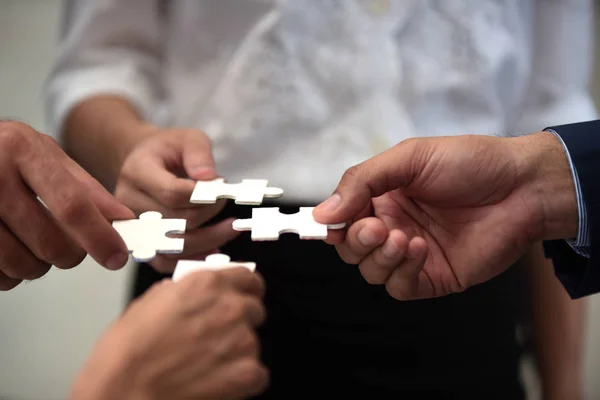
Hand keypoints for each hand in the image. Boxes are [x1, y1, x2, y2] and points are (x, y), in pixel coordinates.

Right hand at [0, 121, 132, 289]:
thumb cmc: (3, 155)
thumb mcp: (44, 155)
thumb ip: (85, 187)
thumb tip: (122, 219)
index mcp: (22, 150)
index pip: (72, 206)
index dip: (100, 237)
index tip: (117, 256)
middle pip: (51, 243)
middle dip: (69, 254)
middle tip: (66, 244)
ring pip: (23, 264)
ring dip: (37, 264)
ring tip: (29, 239)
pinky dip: (11, 271)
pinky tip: (7, 247)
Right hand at [70, 268, 268, 399]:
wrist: (121, 391)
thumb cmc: (126, 353)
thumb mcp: (150, 302)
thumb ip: (182, 292)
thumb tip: (192, 294)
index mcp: (206, 284)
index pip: (249, 278)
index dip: (245, 289)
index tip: (243, 297)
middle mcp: (229, 307)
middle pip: (254, 310)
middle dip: (238, 322)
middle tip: (213, 338)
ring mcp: (241, 340)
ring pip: (253, 342)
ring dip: (237, 352)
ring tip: (206, 363)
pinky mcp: (245, 373)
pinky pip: (258, 374)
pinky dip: (242, 380)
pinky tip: (217, 382)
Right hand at [115, 127, 239, 271]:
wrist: (144, 163)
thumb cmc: (168, 151)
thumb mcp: (187, 138)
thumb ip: (199, 153)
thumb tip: (209, 178)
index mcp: (137, 172)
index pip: (172, 193)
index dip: (203, 196)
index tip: (223, 189)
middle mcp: (127, 202)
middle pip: (176, 221)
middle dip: (209, 214)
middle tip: (226, 203)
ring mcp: (132, 226)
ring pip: (174, 246)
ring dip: (208, 240)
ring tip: (230, 229)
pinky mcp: (140, 243)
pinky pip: (166, 261)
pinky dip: (193, 258)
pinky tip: (214, 248)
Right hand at [314, 132, 574, 299]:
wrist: (523, 186)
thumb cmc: (469, 163)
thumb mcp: (409, 158)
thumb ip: (362, 182)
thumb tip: (322, 213)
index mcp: (382, 197)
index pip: (342, 219)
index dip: (333, 224)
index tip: (330, 225)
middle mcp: (392, 226)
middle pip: (351, 249)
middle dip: (357, 241)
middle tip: (378, 227)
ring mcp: (412, 254)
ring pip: (372, 271)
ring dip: (380, 257)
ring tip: (404, 237)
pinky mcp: (433, 277)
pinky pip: (400, 287)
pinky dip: (402, 272)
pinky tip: (419, 250)